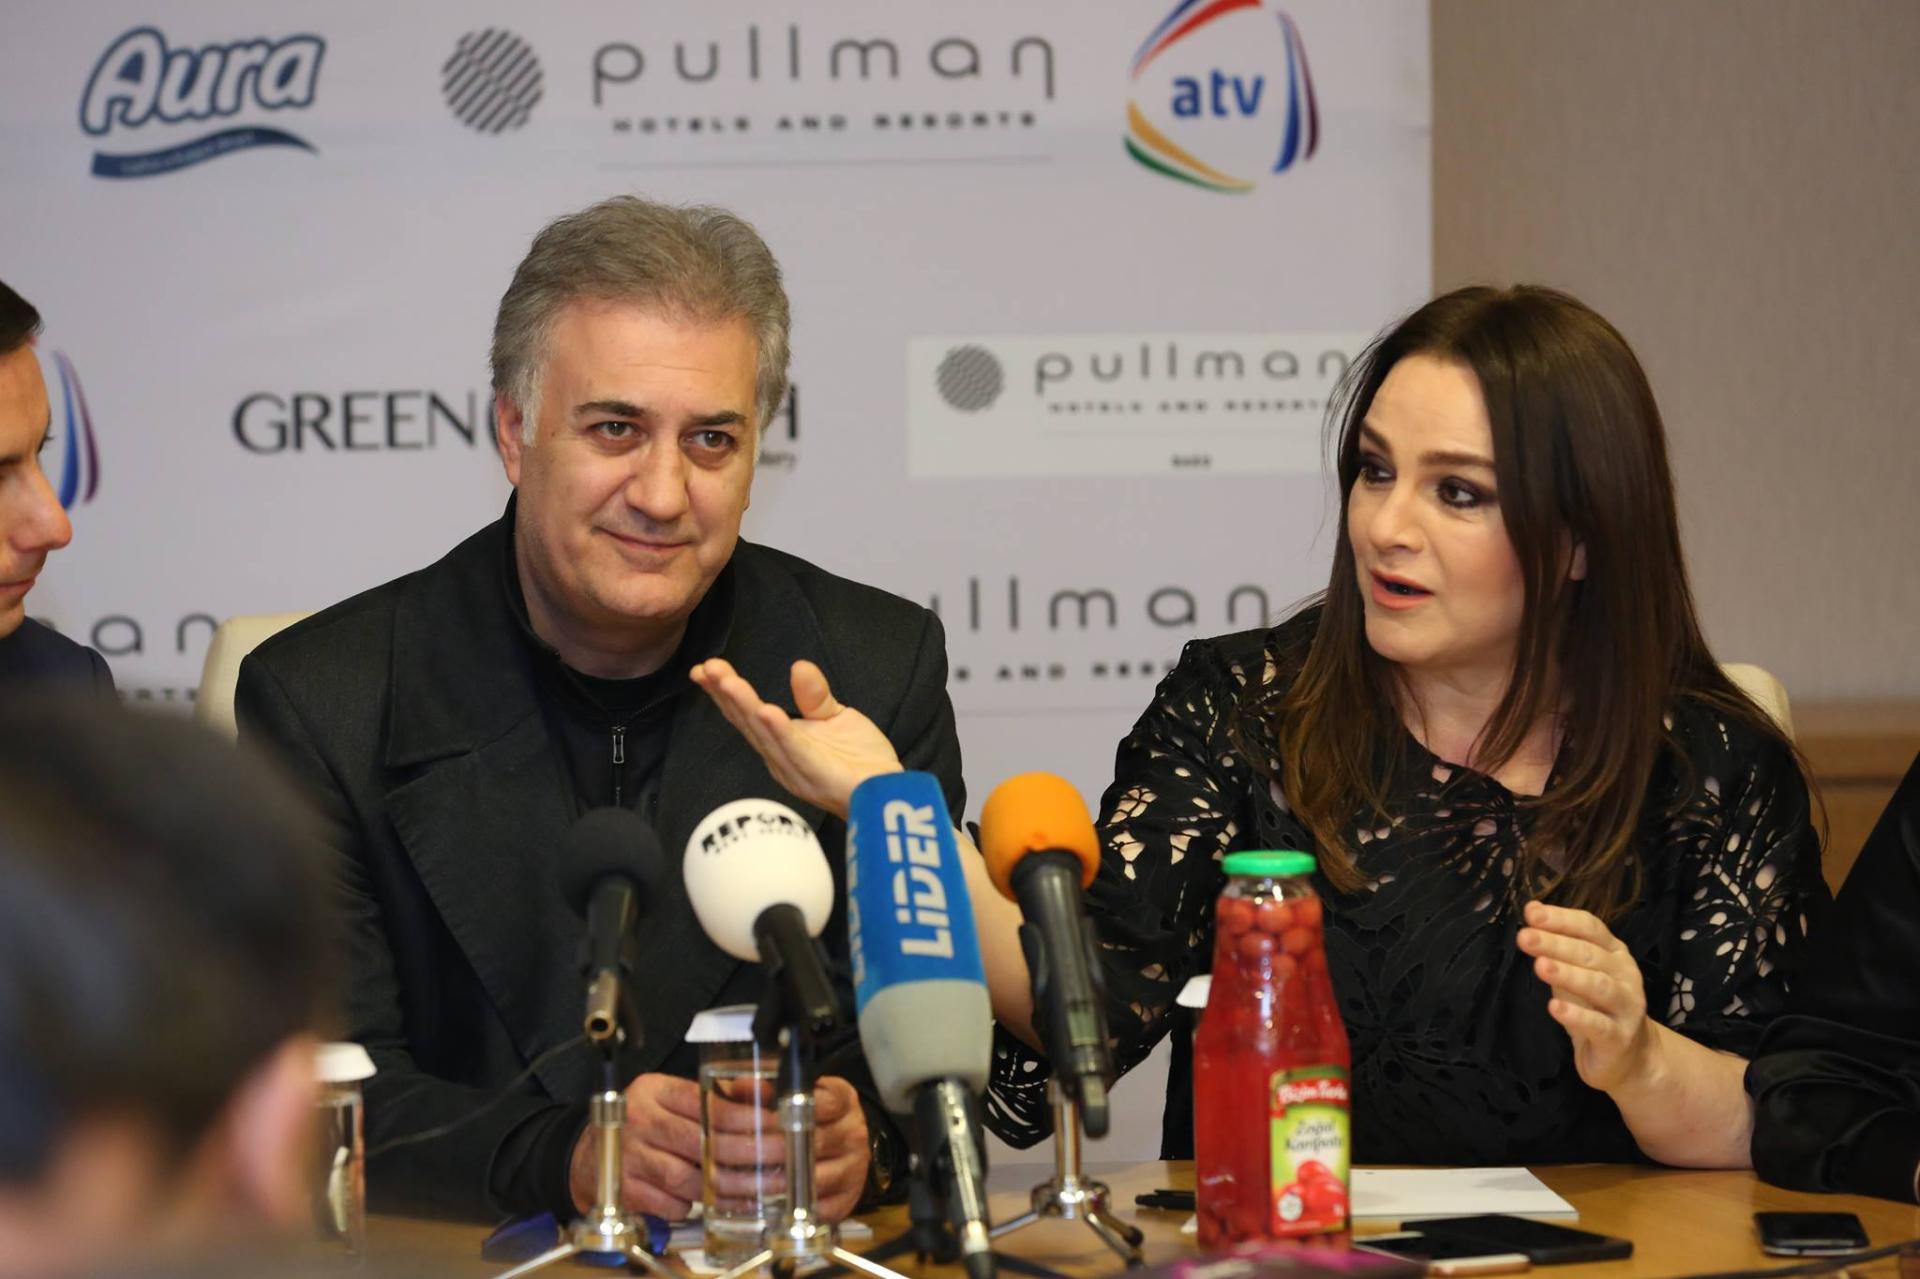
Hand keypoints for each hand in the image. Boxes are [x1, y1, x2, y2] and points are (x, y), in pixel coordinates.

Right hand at [567, 1073, 870, 1222]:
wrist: (585, 1157)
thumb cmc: (639, 1125)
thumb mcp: (670, 1098)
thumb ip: (714, 1096)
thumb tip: (761, 1093)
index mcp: (655, 1091)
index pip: (709, 1104)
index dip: (748, 1119)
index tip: (776, 1128)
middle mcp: (640, 1121)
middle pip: (704, 1142)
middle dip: (749, 1156)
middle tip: (778, 1164)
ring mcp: (631, 1158)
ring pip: (690, 1178)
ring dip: (728, 1188)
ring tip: (756, 1189)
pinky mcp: (626, 1191)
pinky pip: (672, 1204)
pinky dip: (696, 1207)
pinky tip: (716, 1205)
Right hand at [691, 658, 901, 818]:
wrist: (887, 790)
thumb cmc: (858, 759)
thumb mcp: (834, 717)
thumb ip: (813, 695)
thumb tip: (798, 665)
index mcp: (780, 743)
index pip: (746, 714)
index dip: (724, 692)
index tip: (705, 668)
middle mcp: (780, 758)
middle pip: (747, 723)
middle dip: (725, 695)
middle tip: (705, 669)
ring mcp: (796, 770)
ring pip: (765, 735)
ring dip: (745, 707)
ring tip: (728, 682)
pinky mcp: (817, 776)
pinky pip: (796, 752)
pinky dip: (780, 732)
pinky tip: (766, 712)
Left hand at [1516, 901, 1656, 1093]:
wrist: (1631, 1058)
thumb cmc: (1596, 1006)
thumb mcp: (1575, 970)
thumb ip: (1557, 942)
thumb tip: (1532, 908)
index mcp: (1614, 952)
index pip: (1590, 928)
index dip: (1562, 919)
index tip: (1532, 914)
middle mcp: (1625, 975)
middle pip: (1590, 954)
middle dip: (1556, 944)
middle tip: (1525, 938)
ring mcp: (1626, 1007)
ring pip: (1598, 986)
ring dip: (1568, 974)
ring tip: (1540, 966)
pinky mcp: (1619, 1038)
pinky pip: (1598, 1025)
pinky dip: (1576, 1015)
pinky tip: (1554, 1007)